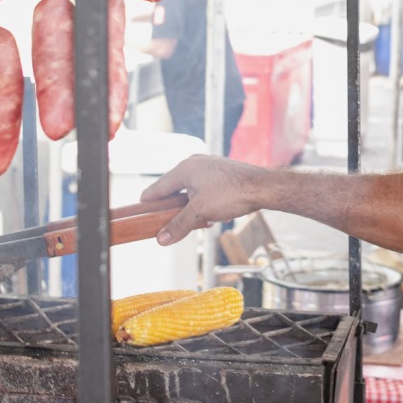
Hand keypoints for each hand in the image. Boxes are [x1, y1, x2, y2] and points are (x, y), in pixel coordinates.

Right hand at [140, 155, 279, 245]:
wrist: (262, 187)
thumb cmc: (233, 194)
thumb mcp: (201, 212)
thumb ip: (179, 225)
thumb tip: (161, 239)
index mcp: (185, 168)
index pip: (159, 186)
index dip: (149, 199)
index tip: (140, 207)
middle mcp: (196, 163)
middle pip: (175, 187)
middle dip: (171, 205)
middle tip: (162, 219)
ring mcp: (210, 166)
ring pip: (191, 188)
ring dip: (188, 205)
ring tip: (189, 220)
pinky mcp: (221, 172)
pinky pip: (204, 187)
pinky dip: (201, 200)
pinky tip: (208, 214)